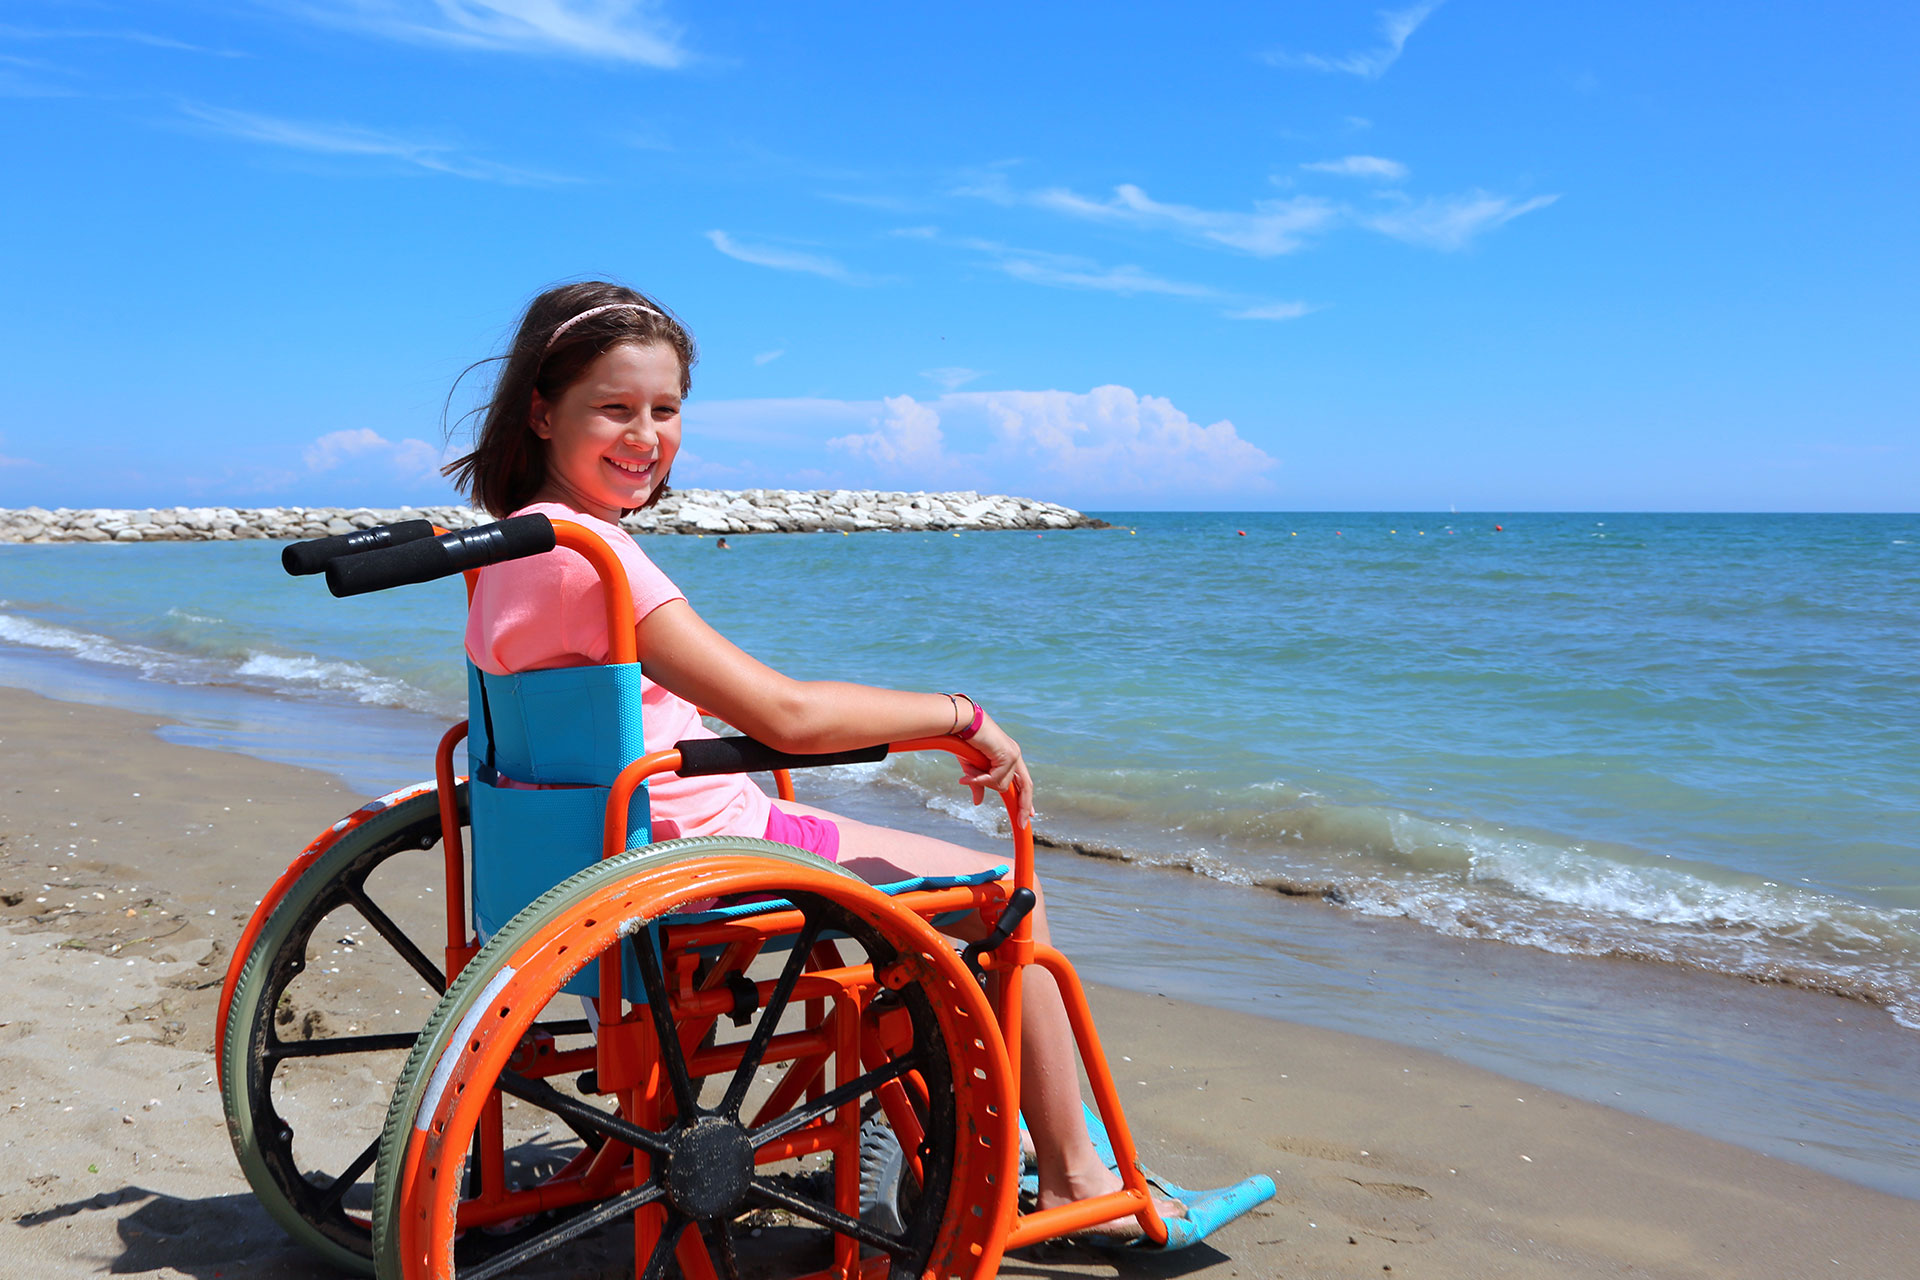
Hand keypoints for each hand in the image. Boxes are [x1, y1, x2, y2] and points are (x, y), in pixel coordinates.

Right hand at [956, 712, 1033, 827]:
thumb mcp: (972, 768)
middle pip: (1026, 786)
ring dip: (982, 782)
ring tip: (967, 773)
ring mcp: (1013, 754)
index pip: (1024, 782)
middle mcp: (1015, 755)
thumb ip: (979, 785)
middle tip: (1022, 823)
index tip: (1029, 815)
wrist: (961, 723)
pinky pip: (996, 778)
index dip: (1027, 800)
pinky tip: (969, 774)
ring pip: (1003, 784)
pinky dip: (981, 779)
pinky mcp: (1008, 754)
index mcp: (1010, 757)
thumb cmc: (964, 742)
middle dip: (1024, 806)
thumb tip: (978, 802)